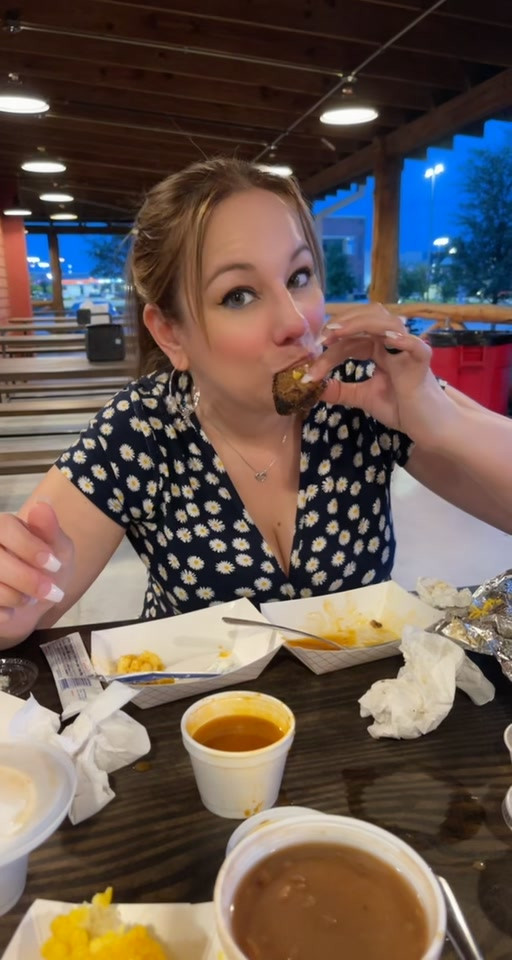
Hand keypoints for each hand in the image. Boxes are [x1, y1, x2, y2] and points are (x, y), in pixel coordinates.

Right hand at [0, 502, 73, 623]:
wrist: (33, 604)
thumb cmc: (46, 570)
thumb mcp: (58, 550)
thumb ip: (51, 531)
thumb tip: (42, 506)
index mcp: (1, 526)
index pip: (5, 528)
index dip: (29, 547)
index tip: (54, 565)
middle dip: (27, 579)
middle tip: (52, 592)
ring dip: (16, 597)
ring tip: (30, 599)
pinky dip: (1, 614)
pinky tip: (10, 612)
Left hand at [308, 304, 445, 437]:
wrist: (430, 428)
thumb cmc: (403, 409)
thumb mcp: (363, 398)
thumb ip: (341, 391)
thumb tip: (313, 386)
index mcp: (379, 350)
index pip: (351, 341)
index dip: (329, 351)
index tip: (309, 371)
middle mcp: (393, 344)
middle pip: (366, 320)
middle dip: (342, 324)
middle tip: (321, 339)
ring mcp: (408, 350)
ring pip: (386, 322)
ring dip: (359, 324)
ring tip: (337, 332)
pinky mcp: (422, 362)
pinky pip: (414, 345)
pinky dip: (401, 339)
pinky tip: (386, 339)